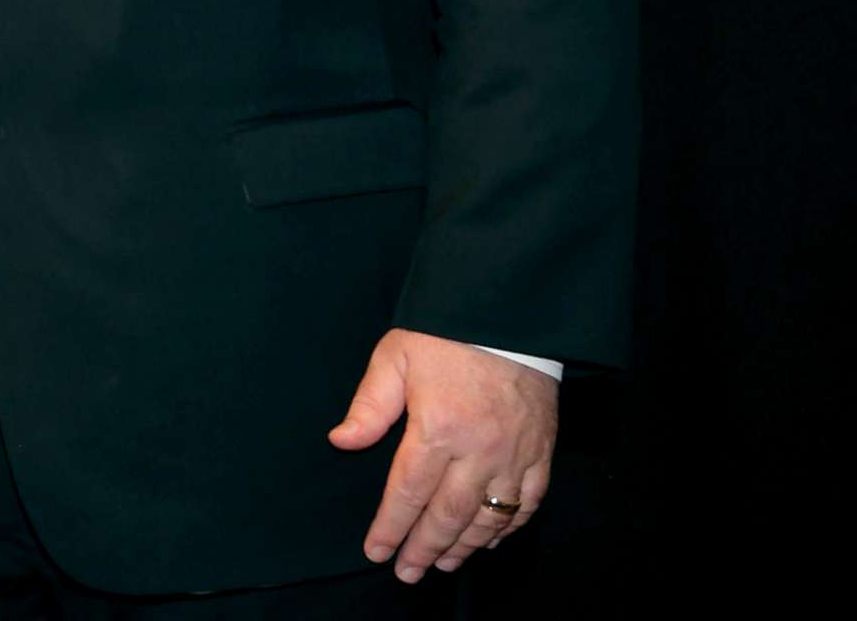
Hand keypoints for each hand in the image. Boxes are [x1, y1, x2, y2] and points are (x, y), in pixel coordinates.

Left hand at [331, 328, 557, 580]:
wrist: (510, 312)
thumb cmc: (445, 333)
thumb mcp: (394, 357)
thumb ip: (369, 406)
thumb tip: (341, 442)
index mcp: (438, 428)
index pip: (408, 492)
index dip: (390, 527)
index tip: (375, 552)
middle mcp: (480, 449)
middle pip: (448, 515)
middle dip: (424, 548)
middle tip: (407, 573)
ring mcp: (516, 454)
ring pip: (490, 517)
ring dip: (465, 546)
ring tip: (443, 564)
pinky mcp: (543, 451)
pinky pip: (529, 502)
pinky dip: (509, 527)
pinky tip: (490, 540)